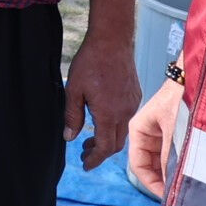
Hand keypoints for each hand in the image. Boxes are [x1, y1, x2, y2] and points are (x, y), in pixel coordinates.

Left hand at [66, 35, 140, 170]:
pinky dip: (114, 126)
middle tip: (84, 153)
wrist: (112, 41)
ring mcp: (133, 104)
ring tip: (90, 138)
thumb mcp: (74, 90)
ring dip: (108, 139)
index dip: (94, 159)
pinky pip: (127, 118)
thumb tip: (69, 138)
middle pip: (116, 144)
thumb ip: (72, 116)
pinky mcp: (136, 95)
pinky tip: (102, 119)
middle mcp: (125, 112)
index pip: (105, 147)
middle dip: (100, 152)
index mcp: (108, 114)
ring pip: (123, 131)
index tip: (85, 164)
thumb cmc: (91, 63)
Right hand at [121, 78, 181, 198]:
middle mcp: (148, 132)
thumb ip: (169, 158)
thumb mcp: (174, 130)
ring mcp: (163, 132)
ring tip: (188, 184)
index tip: (166, 197)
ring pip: (164, 160)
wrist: (201, 76)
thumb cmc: (183, 96)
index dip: (151, 183)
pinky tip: (193, 171)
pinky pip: (176, 153)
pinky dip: (183, 163)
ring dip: (174, 172)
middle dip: (163, 179)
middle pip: (150, 164)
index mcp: (138, 130)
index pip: (138, 165)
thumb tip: (169, 186)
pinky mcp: (177, 131)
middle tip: (179, 195)